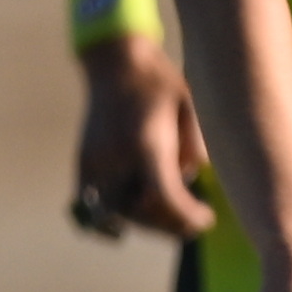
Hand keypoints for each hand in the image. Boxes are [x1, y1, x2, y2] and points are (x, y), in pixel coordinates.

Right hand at [69, 41, 216, 239]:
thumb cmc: (162, 84)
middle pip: (141, 212)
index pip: (164, 196)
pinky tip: (127, 227)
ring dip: (145, 223)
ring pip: (117, 214)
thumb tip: (196, 181)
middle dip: (171, 224)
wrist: (117, 63)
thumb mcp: (192, 108)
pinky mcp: (83, 164)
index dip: (186, 216)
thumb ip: (197, 147)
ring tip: (171, 218)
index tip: (208, 218)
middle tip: (194, 223)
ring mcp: (95, 163)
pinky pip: (88, 207)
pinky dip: (106, 222)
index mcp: (146, 143)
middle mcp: (116, 157)